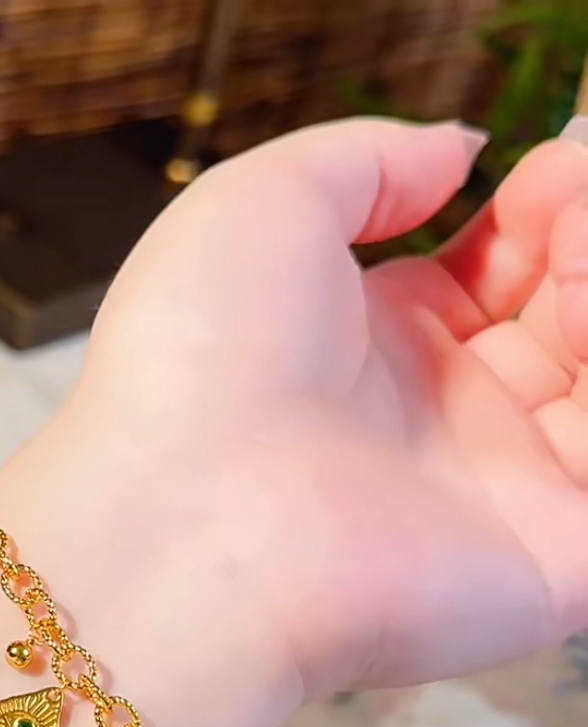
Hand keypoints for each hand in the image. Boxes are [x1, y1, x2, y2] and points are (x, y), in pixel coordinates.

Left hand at [51, 117, 587, 700]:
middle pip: (562, 320)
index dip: (541, 208)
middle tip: (570, 192)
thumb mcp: (263, 205)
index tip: (551, 162)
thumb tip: (457, 155)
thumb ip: (365, 163)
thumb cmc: (196, 356)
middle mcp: (434, 422)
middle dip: (583, 239)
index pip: (493, 272)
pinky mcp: (551, 567)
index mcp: (368, 350)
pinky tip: (587, 316)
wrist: (184, 514)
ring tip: (577, 260)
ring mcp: (496, 495)